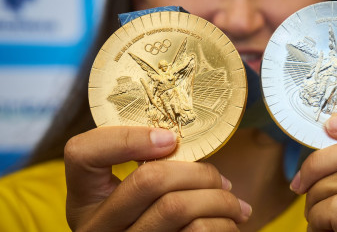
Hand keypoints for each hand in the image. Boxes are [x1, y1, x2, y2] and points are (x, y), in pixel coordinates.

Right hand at [64, 126, 250, 230]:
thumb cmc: (159, 216)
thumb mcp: (137, 194)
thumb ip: (149, 165)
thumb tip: (188, 137)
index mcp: (85, 198)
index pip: (81, 152)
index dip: (127, 138)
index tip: (170, 139)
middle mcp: (95, 226)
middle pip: (148, 179)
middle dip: (198, 172)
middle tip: (220, 180)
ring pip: (176, 207)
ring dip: (218, 199)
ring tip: (232, 203)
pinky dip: (223, 223)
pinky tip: (228, 223)